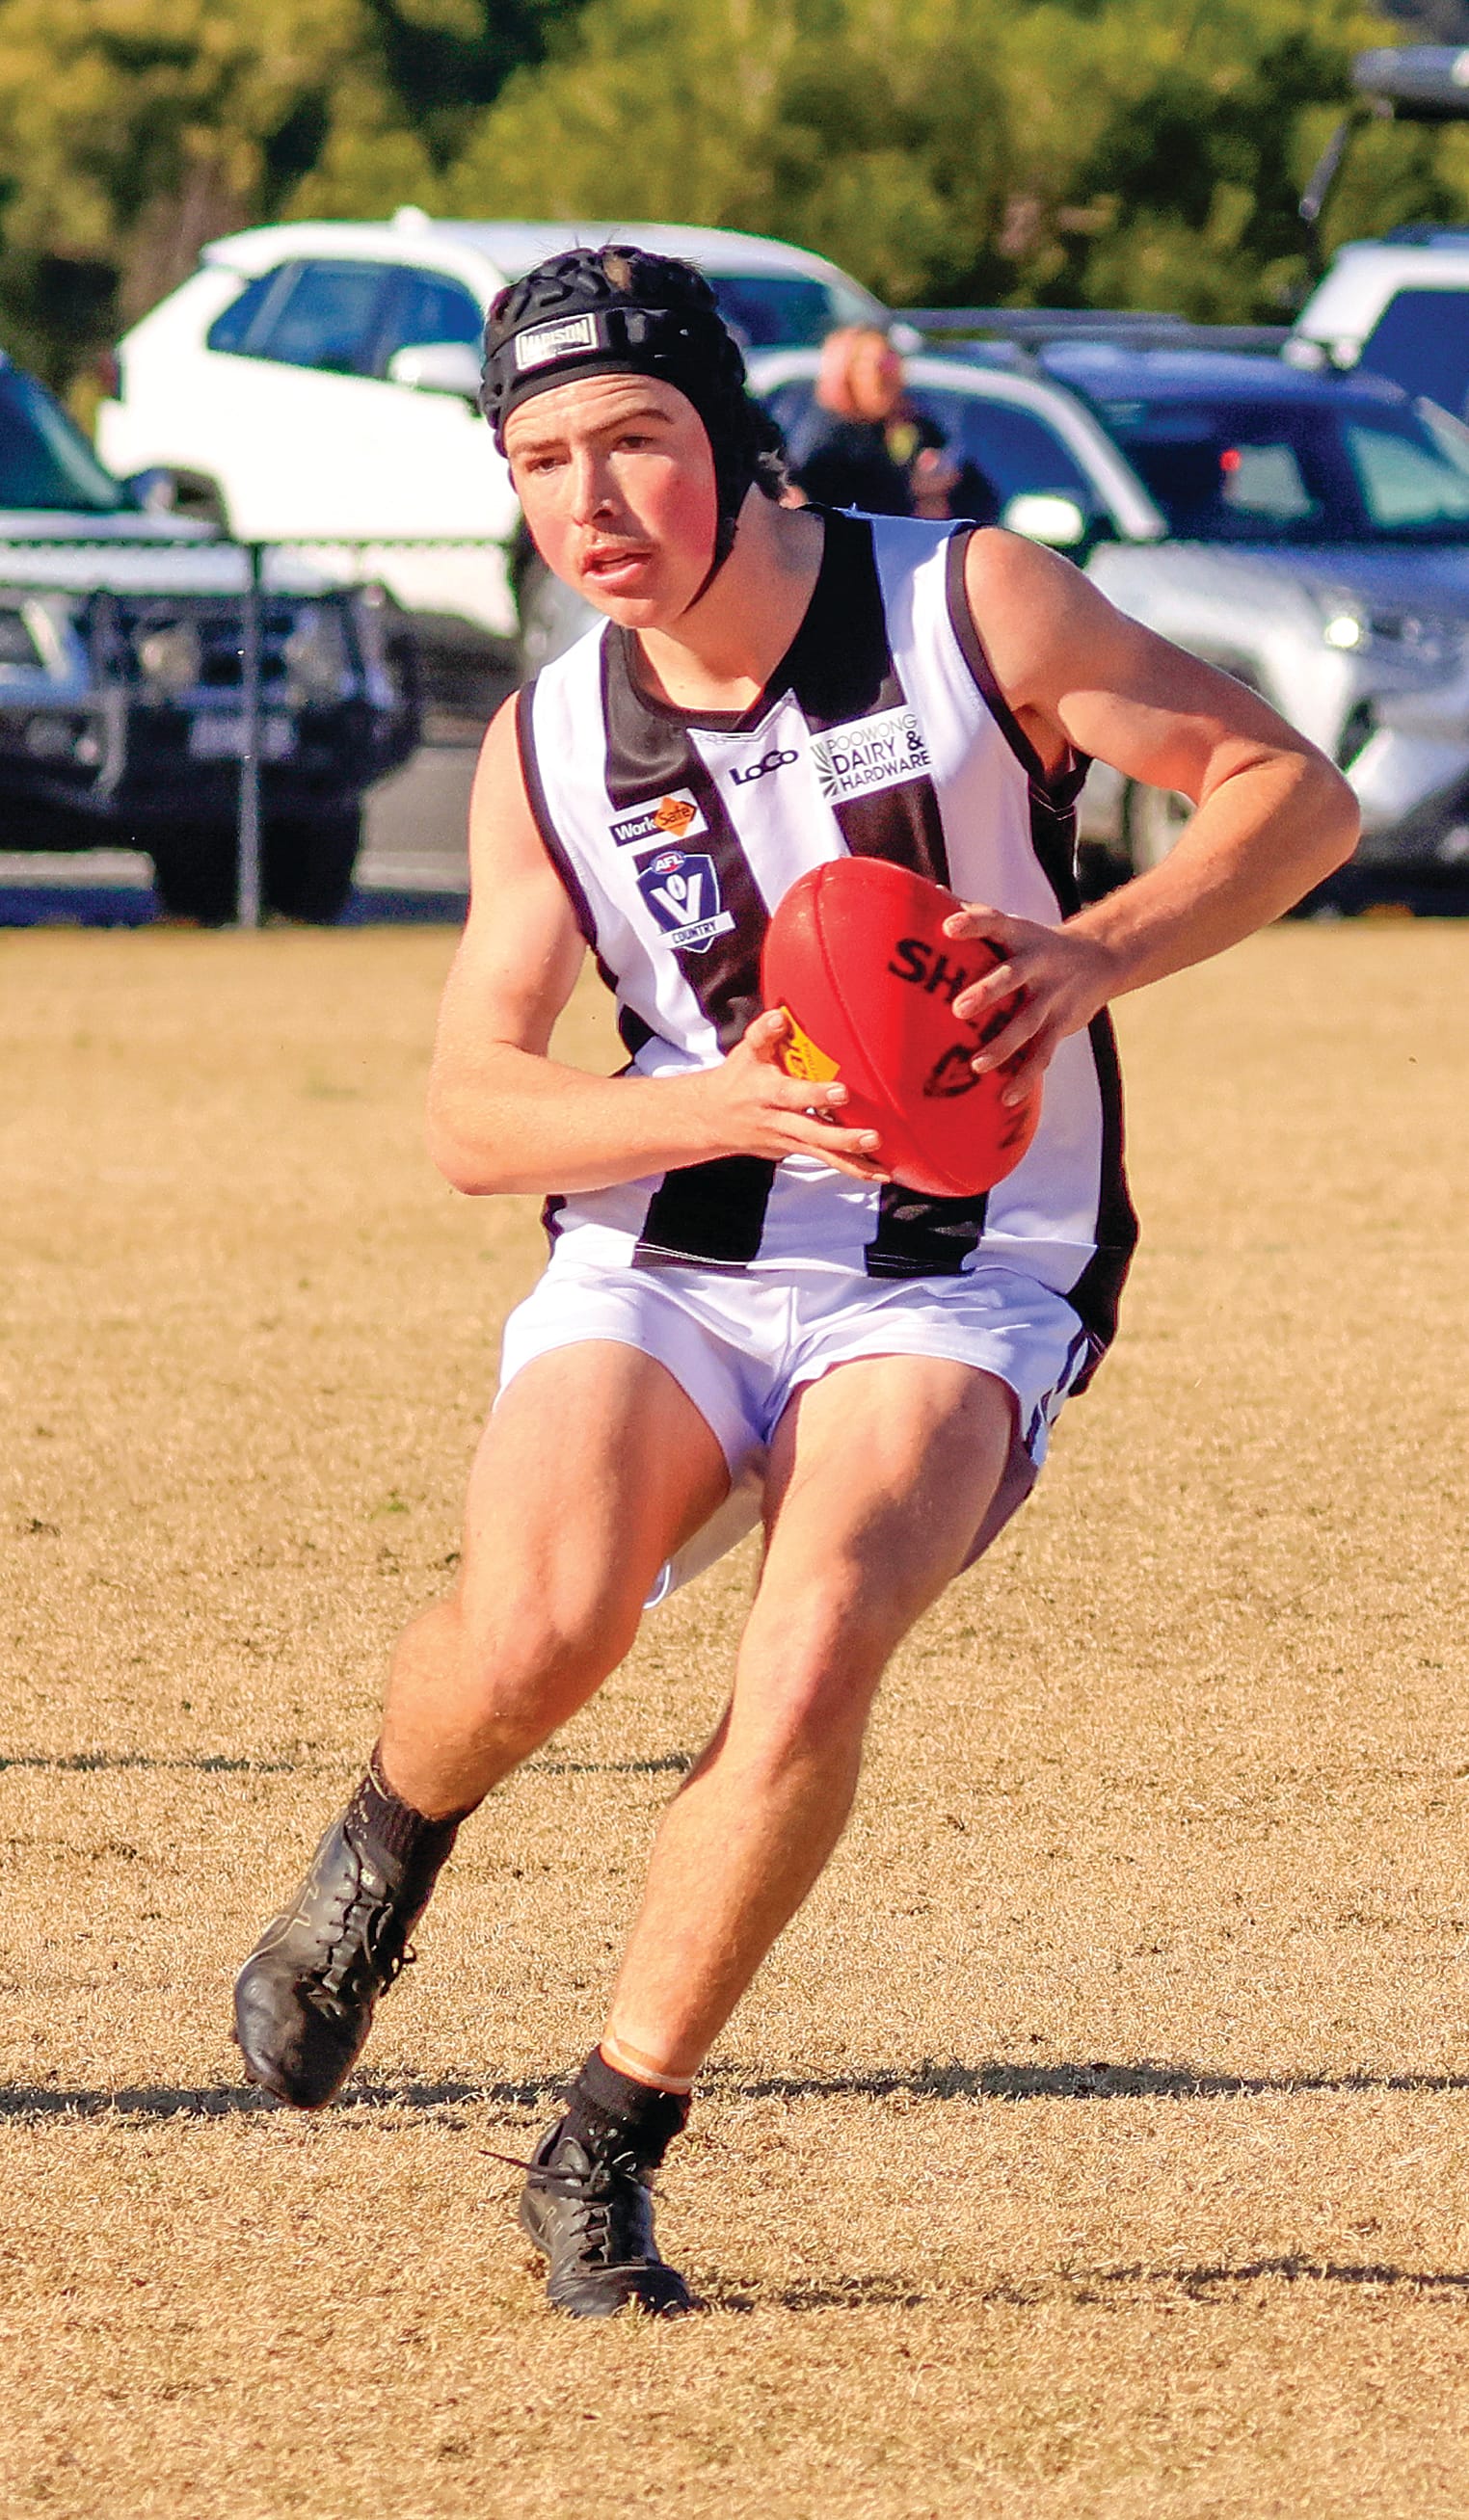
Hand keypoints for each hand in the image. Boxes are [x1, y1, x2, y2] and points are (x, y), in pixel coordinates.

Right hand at [691, 1009, 889, 1180]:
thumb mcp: (746, 1052)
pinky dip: (852, 1169)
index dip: (815, 1094)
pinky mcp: (795, 1150)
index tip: (842, 1091)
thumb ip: (764, 1033)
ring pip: (821, 1153)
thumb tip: (780, 1017)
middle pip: (811, 1132)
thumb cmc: (738, 1078)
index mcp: (766, 1093)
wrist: (712, 1118)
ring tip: (882, 1169)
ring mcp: (787, 1140)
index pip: (791, 1094)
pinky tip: (879, 1175)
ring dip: (852, 1161)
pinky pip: (825, 1160)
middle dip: (841, 1138)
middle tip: (872, 1138)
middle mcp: (778, 1120)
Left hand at [942, 904, 1119, 1104]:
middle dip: (987, 991)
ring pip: (1028, 1022)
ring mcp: (1052, 995)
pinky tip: (1006, 1098)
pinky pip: (1044, 1053)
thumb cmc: (1033, 942)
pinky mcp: (1062, 1023)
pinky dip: (1026, 1077)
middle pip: (1011, 975)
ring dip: (1004, 1045)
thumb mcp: (1012, 925)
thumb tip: (927, 892)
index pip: (994, 922)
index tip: (948, 926)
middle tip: (959, 1008)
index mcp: (1019, 935)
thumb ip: (972, 913)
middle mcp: (1036, 962)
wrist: (1101, 957)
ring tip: (977, 1065)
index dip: (972, 922)